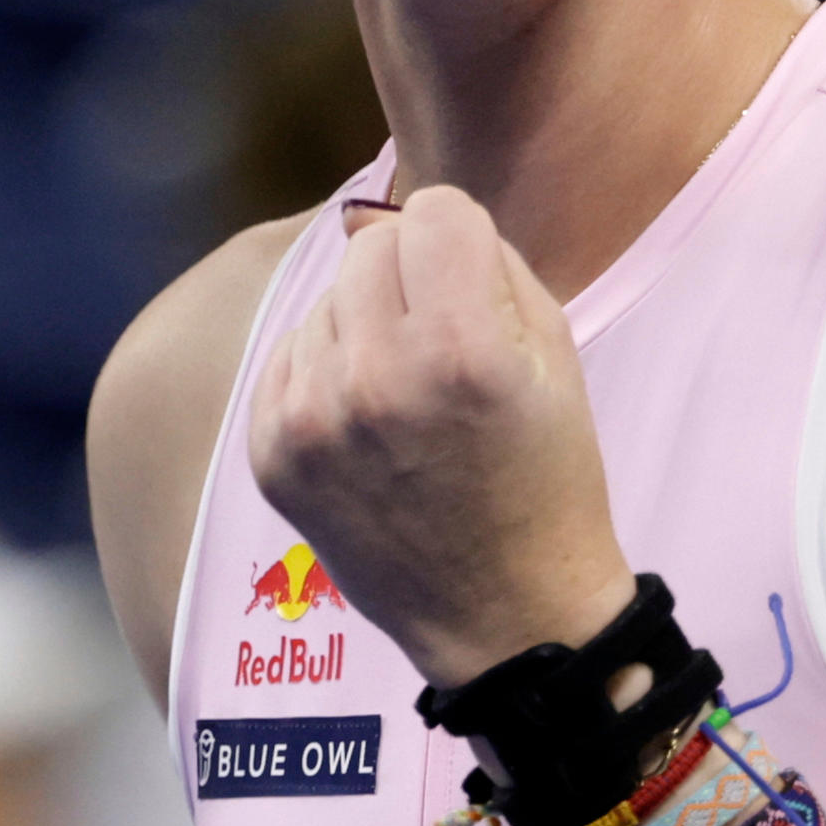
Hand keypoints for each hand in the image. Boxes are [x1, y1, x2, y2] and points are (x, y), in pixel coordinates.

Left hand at [243, 186, 632, 681]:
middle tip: (444, 352)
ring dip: (363, 329)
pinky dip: (326, 375)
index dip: (462, 244)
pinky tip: (369, 428)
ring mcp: (314, 422)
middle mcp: (376, 381)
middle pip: (370, 248)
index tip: (477, 295)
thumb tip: (380, 217)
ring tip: (406, 400)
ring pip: (323, 300)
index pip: (433, 211)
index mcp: (462, 350)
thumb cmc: (545, 475)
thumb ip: (480, 260)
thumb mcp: (552, 352)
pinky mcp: (272, 454)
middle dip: (408, 281)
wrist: (507, 614)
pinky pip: (288, 356)